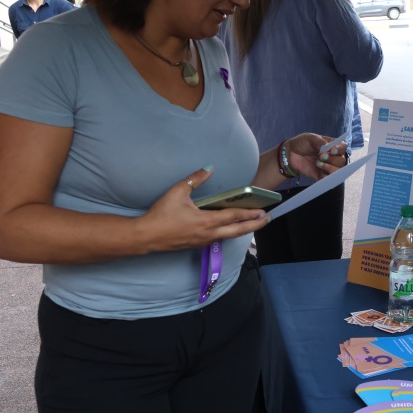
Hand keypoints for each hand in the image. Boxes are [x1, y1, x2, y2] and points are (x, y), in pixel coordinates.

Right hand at [139, 165, 269, 252]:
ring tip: (253, 223)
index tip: (263, 211)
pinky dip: (230, 233)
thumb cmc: (161, 214)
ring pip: (229, 237)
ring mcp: (203, 241)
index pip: (234, 217)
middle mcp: (208, 234)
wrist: (145, 236)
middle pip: (238, 231)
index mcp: (206, 221)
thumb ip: (195, 178)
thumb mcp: (177, 191)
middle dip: (254, 225)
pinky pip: (219, 239)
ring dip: (242, 230)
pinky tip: (231, 229)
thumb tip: (209, 167)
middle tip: (267, 220)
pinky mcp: (196, 244)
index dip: (250, 214)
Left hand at [286, 133, 347, 178]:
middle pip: (342, 161)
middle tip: (321, 156)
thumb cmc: (302, 143)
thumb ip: (320, 142)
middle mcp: (332, 157)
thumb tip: (328, 150)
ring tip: (318, 163)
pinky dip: (327, 177)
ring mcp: (327, 166)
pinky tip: (320, 173)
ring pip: (338, 171)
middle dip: (333, 159)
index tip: (332, 150)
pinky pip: (328, 179)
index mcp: (332, 146)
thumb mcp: (310, 138)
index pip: (343, 147)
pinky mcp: (321, 175)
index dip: (340, 150)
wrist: (289, 153)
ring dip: (330, 168)